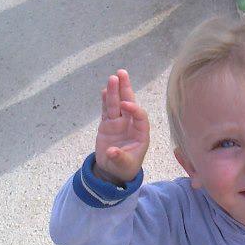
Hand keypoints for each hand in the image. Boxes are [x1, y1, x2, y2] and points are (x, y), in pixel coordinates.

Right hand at [93, 70, 149, 185]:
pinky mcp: (108, 125)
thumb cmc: (124, 168)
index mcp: (140, 133)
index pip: (139, 116)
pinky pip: (106, 111)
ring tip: (112, 78)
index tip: (124, 104)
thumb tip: (112, 152)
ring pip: (116, 104)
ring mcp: (118, 123)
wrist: (114, 171)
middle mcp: (130, 125)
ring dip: (114, 91)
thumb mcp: (124, 166)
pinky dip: (105, 101)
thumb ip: (119, 158)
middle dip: (126, 89)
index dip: (133, 109)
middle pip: (129, 103)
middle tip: (122, 73)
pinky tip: (103, 90)